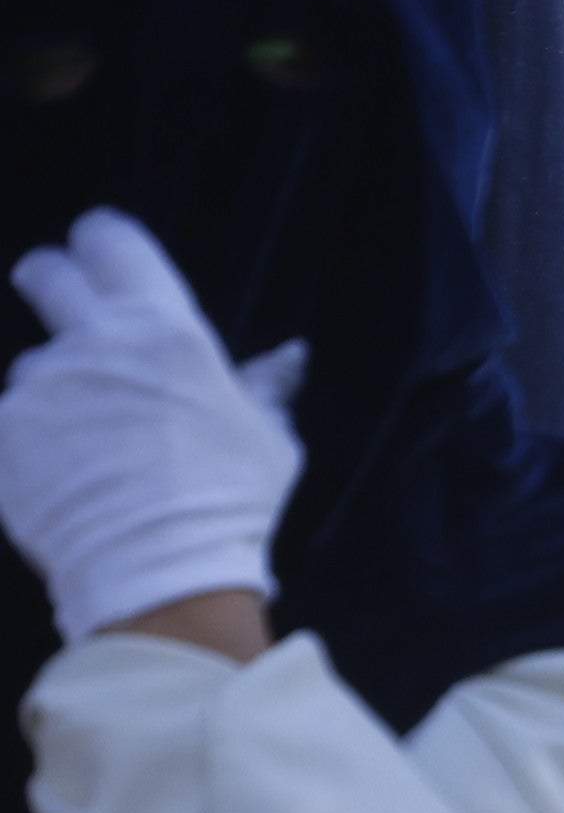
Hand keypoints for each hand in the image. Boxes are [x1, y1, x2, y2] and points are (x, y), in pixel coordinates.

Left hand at [0, 211, 304, 643]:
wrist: (157, 572)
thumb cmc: (228, 498)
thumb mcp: (267, 437)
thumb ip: (264, 388)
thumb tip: (287, 357)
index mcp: (163, 328)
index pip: (112, 244)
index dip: (102, 240)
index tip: (97, 248)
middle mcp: (91, 344)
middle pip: (47, 276)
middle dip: (49, 277)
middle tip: (51, 287)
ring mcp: (35, 392)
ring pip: (35, 367)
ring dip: (54, 385)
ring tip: (87, 437)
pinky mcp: (0, 438)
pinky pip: (12, 424)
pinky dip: (31, 440)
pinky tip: (63, 474)